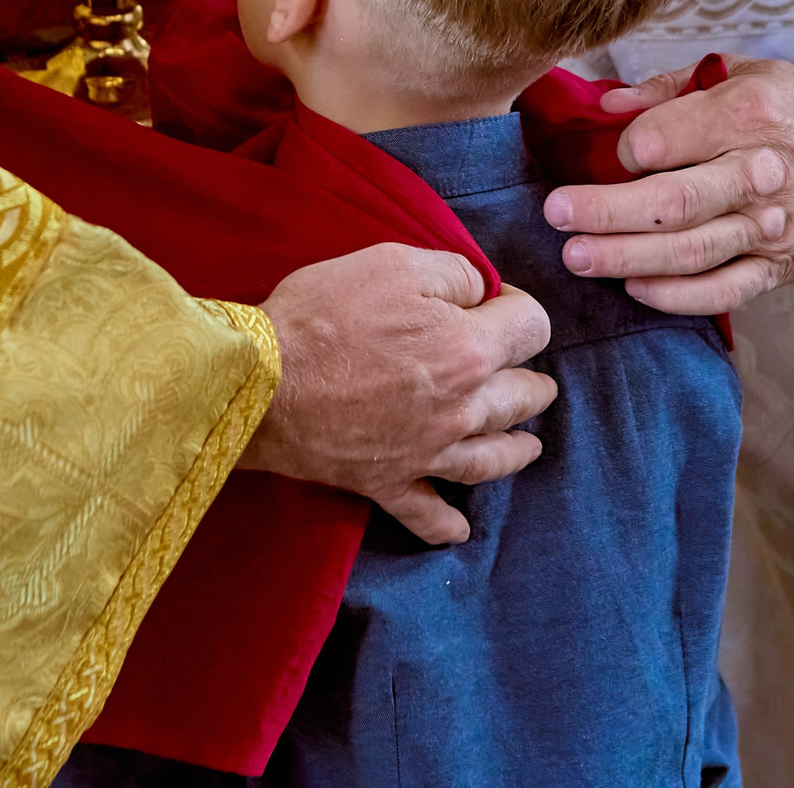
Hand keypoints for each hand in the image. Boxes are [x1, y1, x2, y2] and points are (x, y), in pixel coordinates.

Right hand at [244, 244, 554, 544]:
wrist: (261, 381)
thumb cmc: (324, 314)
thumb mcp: (395, 263)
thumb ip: (454, 274)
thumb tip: (480, 291)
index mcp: (470, 349)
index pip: (532, 327)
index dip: (518, 305)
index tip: (494, 300)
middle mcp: (463, 408)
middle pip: (522, 396)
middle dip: (530, 377)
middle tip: (526, 371)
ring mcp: (428, 452)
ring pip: (493, 458)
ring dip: (516, 447)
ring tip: (529, 443)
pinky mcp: (388, 482)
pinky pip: (427, 514)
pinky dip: (446, 525)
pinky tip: (460, 531)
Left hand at [542, 58, 793, 316]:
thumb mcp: (744, 71)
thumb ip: (670, 87)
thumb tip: (604, 107)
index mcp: (749, 113)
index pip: (668, 138)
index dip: (627, 148)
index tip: (606, 153)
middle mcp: (760, 174)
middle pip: (672, 201)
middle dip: (605, 211)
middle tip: (555, 214)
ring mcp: (772, 228)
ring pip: (691, 251)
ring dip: (626, 257)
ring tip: (575, 256)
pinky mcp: (780, 268)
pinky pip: (723, 291)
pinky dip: (677, 296)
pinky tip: (634, 288)